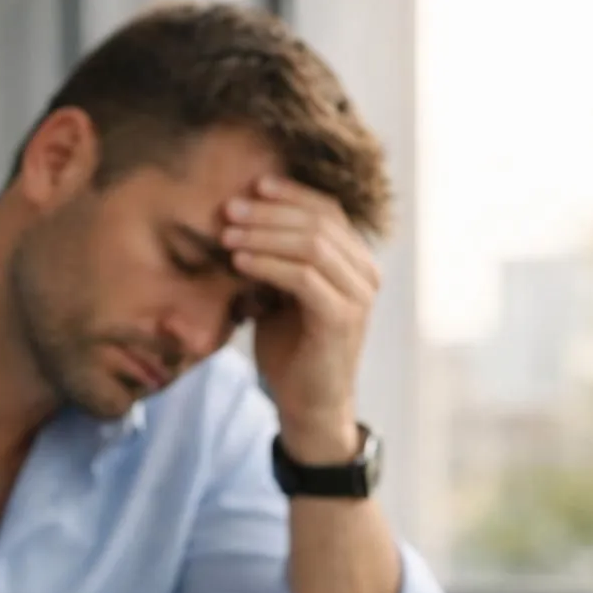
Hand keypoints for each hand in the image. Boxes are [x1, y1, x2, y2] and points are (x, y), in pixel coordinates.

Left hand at [222, 175, 380, 461]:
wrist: (308, 406)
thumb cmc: (291, 350)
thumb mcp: (280, 295)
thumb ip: (275, 260)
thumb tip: (242, 219)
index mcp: (355, 263)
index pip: (328, 210)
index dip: (291, 193)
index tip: (251, 186)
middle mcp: (365, 274)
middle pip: (319, 222)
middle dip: (269, 212)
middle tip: (229, 209)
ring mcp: (358, 297)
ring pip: (312, 245)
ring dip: (263, 235)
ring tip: (227, 235)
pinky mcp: (342, 319)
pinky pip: (303, 278)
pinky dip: (267, 265)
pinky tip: (239, 263)